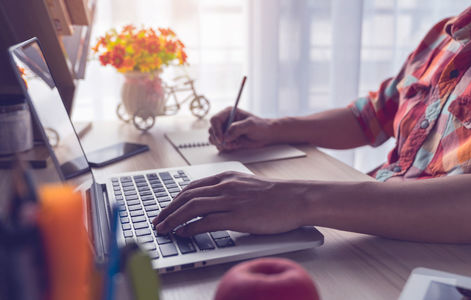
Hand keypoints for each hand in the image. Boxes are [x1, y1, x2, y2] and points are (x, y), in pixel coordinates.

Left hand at [152, 171, 307, 235]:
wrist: (296, 198)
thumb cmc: (275, 194)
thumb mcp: (246, 184)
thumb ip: (228, 189)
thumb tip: (212, 201)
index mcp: (226, 177)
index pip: (192, 187)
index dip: (175, 200)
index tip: (166, 209)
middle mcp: (225, 186)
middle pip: (187, 196)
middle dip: (168, 210)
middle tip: (158, 221)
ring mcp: (230, 200)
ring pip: (192, 207)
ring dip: (173, 219)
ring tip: (163, 228)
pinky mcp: (237, 216)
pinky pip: (206, 221)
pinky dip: (190, 228)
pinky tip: (183, 233)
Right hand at [209, 107, 274, 151]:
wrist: (266, 135)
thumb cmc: (261, 126)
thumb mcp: (250, 124)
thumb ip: (237, 128)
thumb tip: (226, 136)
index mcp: (228, 113)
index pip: (215, 120)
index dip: (216, 130)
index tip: (222, 139)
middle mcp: (225, 121)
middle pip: (212, 130)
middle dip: (218, 139)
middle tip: (228, 143)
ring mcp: (225, 131)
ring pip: (213, 138)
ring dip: (221, 144)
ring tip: (233, 144)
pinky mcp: (228, 140)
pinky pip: (219, 145)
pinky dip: (225, 148)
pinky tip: (234, 146)